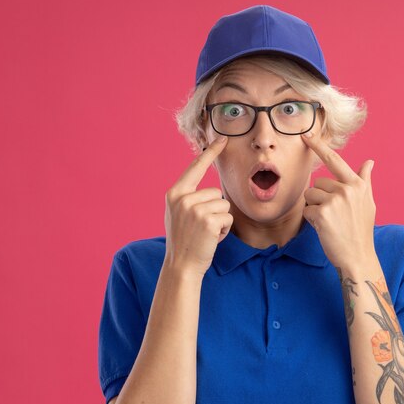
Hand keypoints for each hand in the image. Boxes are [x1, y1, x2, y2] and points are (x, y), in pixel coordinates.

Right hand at [163, 136, 232, 276]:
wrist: (181, 265)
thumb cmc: (183, 241)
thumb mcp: (178, 214)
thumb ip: (188, 198)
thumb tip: (210, 188)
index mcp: (175, 193)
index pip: (195, 167)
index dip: (210, 153)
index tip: (223, 138)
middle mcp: (183, 198)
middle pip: (216, 192)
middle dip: (215, 210)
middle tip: (201, 227)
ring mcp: (194, 209)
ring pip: (224, 206)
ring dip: (220, 221)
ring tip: (205, 233)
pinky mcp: (208, 220)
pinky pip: (228, 218)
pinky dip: (224, 230)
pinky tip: (211, 239)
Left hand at [301, 130, 376, 267]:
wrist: (357, 256)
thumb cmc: (361, 230)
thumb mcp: (368, 203)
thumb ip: (364, 181)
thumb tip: (369, 162)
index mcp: (357, 184)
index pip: (335, 160)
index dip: (319, 146)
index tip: (306, 135)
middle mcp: (347, 189)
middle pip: (319, 182)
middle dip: (321, 196)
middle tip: (334, 214)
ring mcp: (334, 201)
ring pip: (310, 194)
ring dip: (315, 207)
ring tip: (330, 221)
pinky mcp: (322, 214)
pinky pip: (307, 209)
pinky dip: (312, 219)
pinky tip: (325, 228)